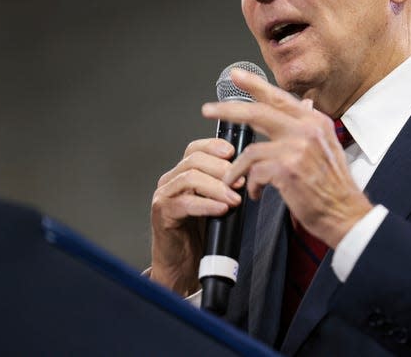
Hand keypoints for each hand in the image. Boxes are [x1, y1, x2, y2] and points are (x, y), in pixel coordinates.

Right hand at [149, 138, 243, 294]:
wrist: (184, 263)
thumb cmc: (202, 232)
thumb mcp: (217, 202)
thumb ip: (226, 186)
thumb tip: (249, 173)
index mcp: (183, 173)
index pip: (196, 149)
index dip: (214, 147)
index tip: (234, 153)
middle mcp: (171, 180)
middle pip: (194, 160)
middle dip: (221, 168)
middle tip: (241, 181)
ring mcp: (164, 195)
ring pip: (189, 178)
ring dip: (216, 187)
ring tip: (235, 199)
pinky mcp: (162, 213)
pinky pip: (184, 203)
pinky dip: (206, 204)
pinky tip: (221, 209)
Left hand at [201, 68, 372, 248]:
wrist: (346, 213)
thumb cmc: (333, 186)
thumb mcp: (327, 146)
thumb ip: (309, 126)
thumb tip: (304, 103)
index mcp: (315, 122)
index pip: (279, 97)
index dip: (254, 85)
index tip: (235, 75)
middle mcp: (307, 130)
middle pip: (258, 112)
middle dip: (228, 110)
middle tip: (208, 109)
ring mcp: (298, 148)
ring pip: (251, 150)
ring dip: (238, 168)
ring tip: (234, 179)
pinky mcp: (288, 170)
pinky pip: (254, 172)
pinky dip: (251, 184)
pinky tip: (255, 192)